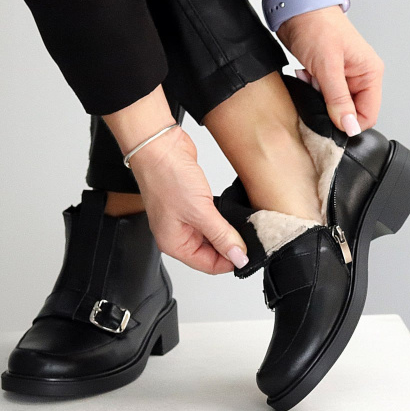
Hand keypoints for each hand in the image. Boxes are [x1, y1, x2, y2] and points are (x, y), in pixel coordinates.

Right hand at [128, 124, 248, 273]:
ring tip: (242, 222)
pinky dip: (224, 216)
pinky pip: (213, 216)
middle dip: (230, 245)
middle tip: (249, 235)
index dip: (230, 262)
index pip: (208, 265)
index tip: (249, 253)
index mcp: (174, 243)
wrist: (160, 144)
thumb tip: (238, 257)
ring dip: (228, 230)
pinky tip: (232, 211)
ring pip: (213, 233)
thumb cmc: (166, 176)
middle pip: (212, 252)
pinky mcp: (193, 201)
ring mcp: (185, 216)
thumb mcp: (199, 211)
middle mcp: (178, 233)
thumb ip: (222, 236)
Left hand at [277, 5, 383, 134]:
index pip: (368, 114)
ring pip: (332, 105)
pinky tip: (306, 73)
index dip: (350, 122)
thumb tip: (350, 126)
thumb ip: (339, 99)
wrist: (297, 7)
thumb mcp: (328, 67)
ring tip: (311, 76)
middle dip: (330, 107)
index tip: (330, 119)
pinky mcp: (326, 75)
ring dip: (318, 97)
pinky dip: (311, 89)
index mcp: (370, 73)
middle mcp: (359, 76)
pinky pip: (320, 95)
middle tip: (317, 89)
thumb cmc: (317, 25)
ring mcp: (343, 77)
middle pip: (349, 112)